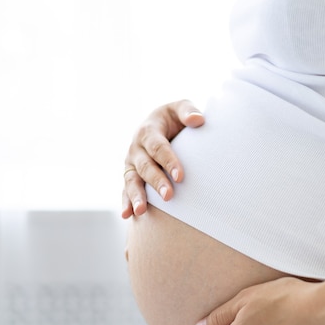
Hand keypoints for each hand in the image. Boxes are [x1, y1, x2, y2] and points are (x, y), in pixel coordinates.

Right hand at [122, 100, 204, 217]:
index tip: (181, 176)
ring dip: (136, 196)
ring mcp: (131, 163)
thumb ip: (188, 111)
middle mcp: (136, 148)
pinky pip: (125, 190)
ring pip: (131, 181)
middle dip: (156, 182)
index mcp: (148, 131)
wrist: (158, 125)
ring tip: (141, 211)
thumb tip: (199, 120)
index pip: (158, 148)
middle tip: (169, 196)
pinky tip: (127, 215)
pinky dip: (125, 202)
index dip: (169, 161)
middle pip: (145, 167)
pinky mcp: (130, 175)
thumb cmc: (173, 118)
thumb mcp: (179, 108)